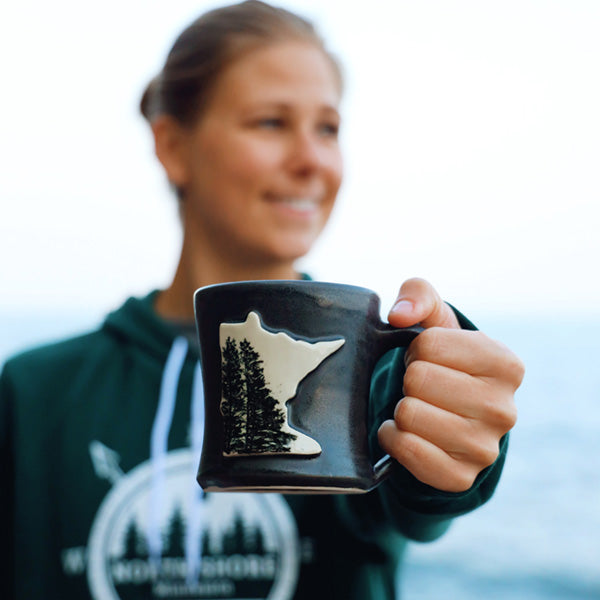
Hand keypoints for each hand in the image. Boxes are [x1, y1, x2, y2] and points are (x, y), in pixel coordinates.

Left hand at [377, 278, 524, 492]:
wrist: (449, 415)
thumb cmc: (443, 360)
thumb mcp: (436, 319)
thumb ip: (418, 295)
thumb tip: (400, 314)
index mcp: (506, 364)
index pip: (428, 344)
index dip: (417, 348)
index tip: (429, 358)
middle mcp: (505, 410)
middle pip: (417, 379)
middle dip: (409, 378)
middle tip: (421, 385)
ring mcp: (484, 449)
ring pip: (408, 414)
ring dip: (401, 407)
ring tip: (418, 406)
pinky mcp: (459, 477)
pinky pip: (405, 450)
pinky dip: (393, 437)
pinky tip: (406, 431)